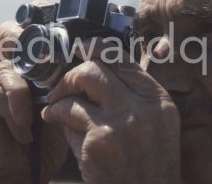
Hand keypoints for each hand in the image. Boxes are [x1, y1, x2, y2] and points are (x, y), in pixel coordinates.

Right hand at [0, 2, 67, 183]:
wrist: (20, 172)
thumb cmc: (48, 138)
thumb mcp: (68, 103)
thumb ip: (72, 77)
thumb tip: (93, 51)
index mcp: (32, 62)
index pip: (37, 27)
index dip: (51, 24)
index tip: (73, 41)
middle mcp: (9, 63)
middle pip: (15, 31)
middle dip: (33, 45)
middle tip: (52, 71)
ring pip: (15, 66)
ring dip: (31, 97)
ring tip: (36, 121)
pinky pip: (2, 90)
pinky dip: (17, 113)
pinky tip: (23, 132)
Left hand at [41, 39, 181, 182]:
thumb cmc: (149, 165)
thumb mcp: (157, 126)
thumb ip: (136, 98)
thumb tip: (100, 70)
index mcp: (159, 100)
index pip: (125, 60)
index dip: (98, 49)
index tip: (82, 47)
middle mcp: (143, 107)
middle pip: (99, 67)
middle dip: (73, 73)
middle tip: (63, 86)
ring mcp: (121, 123)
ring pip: (82, 83)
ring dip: (61, 93)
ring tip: (54, 104)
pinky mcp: (98, 141)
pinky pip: (68, 115)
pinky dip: (55, 115)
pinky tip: (53, 120)